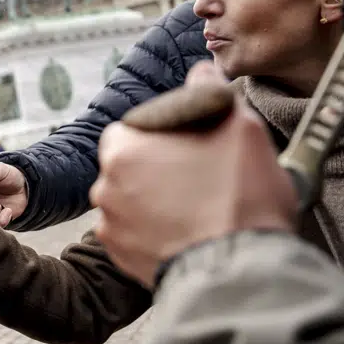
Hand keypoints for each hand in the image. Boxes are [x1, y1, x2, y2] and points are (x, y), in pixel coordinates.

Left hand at [91, 62, 296, 286]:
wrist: (237, 272)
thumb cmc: (239, 198)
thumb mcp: (240, 128)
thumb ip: (212, 92)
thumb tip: (201, 71)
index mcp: (123, 150)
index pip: (135, 127)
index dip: (165, 132)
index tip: (191, 143)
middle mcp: (104, 187)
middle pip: (132, 165)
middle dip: (161, 167)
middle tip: (201, 176)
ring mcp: (110, 225)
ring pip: (133, 200)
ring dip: (158, 199)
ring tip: (199, 207)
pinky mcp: (120, 258)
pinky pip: (136, 233)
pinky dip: (156, 230)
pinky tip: (188, 231)